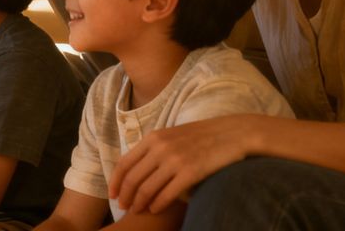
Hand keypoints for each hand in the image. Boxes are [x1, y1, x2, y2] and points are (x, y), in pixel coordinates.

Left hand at [109, 114, 255, 214]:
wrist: (232, 133)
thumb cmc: (202, 136)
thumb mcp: (173, 135)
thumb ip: (155, 148)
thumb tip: (138, 167)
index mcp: (153, 138)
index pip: (125, 162)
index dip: (115, 181)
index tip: (112, 194)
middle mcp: (160, 148)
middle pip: (133, 178)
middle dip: (125, 196)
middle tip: (123, 207)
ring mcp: (175, 160)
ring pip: (147, 188)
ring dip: (139, 203)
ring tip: (137, 211)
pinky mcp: (190, 172)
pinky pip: (167, 194)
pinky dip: (157, 204)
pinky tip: (154, 210)